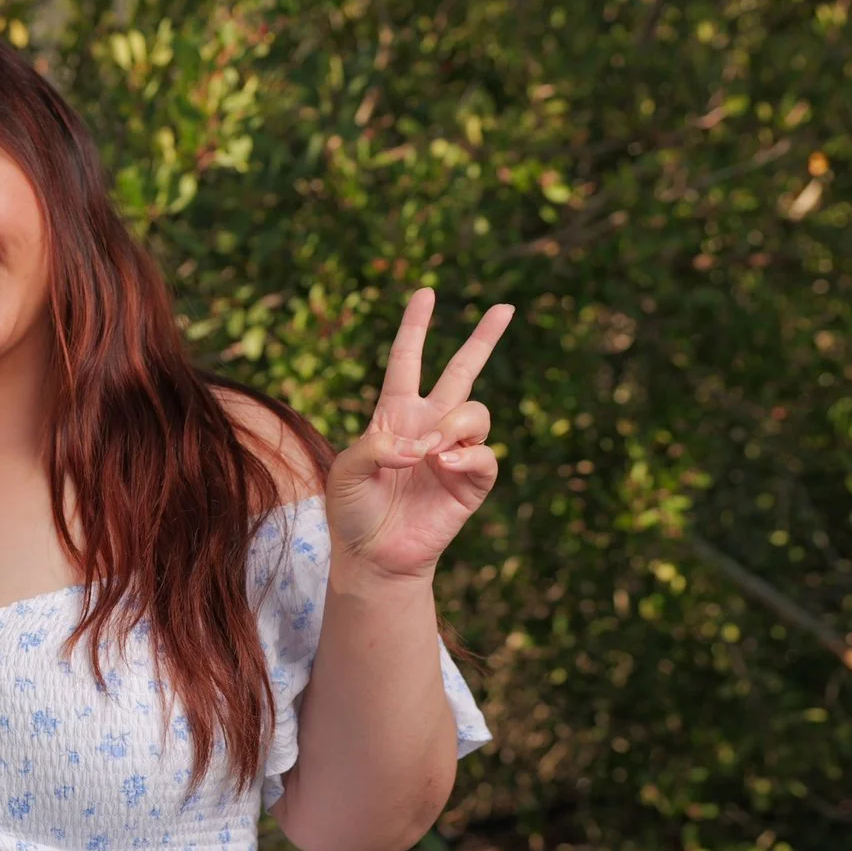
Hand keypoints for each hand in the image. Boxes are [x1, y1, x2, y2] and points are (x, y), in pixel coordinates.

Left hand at [325, 287, 513, 582]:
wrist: (372, 556)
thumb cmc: (353, 511)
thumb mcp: (346, 471)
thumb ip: (375, 446)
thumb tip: (420, 445)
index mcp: (394, 413)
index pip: (406, 360)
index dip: (415, 327)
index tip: (425, 293)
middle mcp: (428, 426)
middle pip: (463, 371)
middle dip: (484, 339)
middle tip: (505, 308)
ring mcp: (453, 452)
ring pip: (476, 412)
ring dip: (456, 424)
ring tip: (431, 449)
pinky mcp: (470, 482)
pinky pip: (485, 454)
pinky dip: (466, 454)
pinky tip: (443, 464)